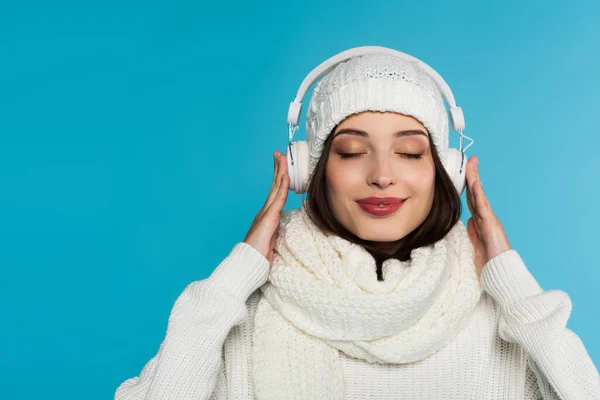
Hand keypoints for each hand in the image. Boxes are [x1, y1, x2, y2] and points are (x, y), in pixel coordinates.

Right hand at [244, 150, 288, 263]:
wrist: (249, 263)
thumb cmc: (258, 256)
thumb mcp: (271, 240)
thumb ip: (274, 230)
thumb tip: (279, 226)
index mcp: (266, 215)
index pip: (275, 192)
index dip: (278, 178)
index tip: (281, 165)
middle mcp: (265, 211)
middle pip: (274, 185)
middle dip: (278, 168)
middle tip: (280, 153)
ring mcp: (266, 213)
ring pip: (276, 187)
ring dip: (280, 171)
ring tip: (282, 157)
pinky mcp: (269, 217)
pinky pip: (278, 198)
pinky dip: (282, 185)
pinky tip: (285, 175)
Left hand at [465, 156, 511, 276]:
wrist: (500, 273)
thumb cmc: (489, 261)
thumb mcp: (476, 243)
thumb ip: (472, 231)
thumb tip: (467, 221)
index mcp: (480, 221)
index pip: (472, 199)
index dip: (467, 185)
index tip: (464, 171)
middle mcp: (485, 218)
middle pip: (475, 193)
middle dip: (471, 175)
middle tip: (469, 159)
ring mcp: (489, 220)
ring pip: (479, 196)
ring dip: (474, 179)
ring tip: (471, 164)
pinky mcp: (491, 226)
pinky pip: (483, 208)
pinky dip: (479, 195)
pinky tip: (475, 183)